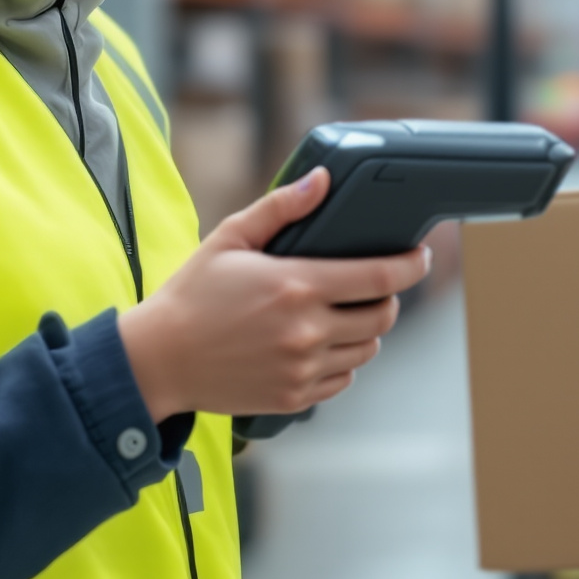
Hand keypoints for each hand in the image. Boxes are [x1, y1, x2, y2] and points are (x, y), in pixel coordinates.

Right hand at [116, 169, 425, 419]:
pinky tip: (321, 344)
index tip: (421, 256)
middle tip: (373, 285)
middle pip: (383, 316)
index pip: (380, 277)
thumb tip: (321, 180)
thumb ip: (280, 208)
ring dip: (366, 329)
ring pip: (366, 349)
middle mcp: (307, 330)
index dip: (411, 265)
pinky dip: (343, 361)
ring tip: (344, 314)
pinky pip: (343, 379)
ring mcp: (303, 369)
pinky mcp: (295, 398)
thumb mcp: (229, 239)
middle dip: (387, 297)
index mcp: (297, 285)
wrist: (158, 360)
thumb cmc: (191, 296)